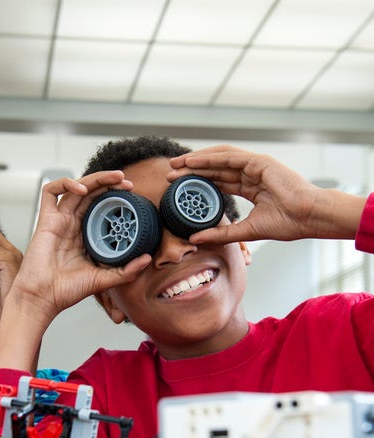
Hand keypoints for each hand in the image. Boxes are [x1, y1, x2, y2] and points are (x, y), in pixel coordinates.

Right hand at [6, 170, 151, 324]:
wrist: (42, 298)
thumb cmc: (66, 291)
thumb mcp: (103, 280)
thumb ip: (126, 271)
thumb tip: (147, 260)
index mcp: (84, 236)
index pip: (100, 207)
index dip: (114, 198)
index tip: (131, 195)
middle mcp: (72, 225)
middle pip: (90, 193)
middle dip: (108, 183)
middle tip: (126, 182)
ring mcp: (58, 221)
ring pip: (75, 188)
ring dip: (95, 178)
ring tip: (113, 177)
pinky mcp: (45, 220)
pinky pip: (50, 192)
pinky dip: (65, 183)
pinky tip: (81, 188)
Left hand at [167, 145, 363, 243]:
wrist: (309, 217)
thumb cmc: (287, 223)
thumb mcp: (246, 231)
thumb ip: (221, 234)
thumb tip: (194, 238)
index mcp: (250, 187)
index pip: (218, 182)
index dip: (198, 184)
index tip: (178, 188)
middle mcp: (251, 174)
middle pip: (215, 169)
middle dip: (191, 171)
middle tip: (170, 174)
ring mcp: (255, 166)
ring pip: (219, 159)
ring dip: (196, 161)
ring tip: (176, 164)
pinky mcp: (259, 162)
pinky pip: (229, 157)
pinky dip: (209, 158)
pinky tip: (193, 161)